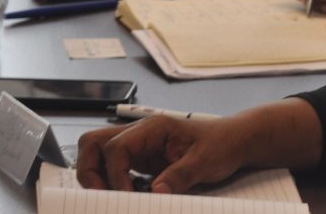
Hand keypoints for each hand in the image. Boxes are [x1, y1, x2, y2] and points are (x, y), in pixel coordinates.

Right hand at [76, 116, 243, 193]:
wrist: (235, 141)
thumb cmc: (222, 143)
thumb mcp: (206, 161)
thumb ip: (180, 176)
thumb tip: (156, 193)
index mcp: (153, 128)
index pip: (116, 148)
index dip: (116, 176)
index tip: (129, 197)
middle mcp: (140, 134)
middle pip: (94, 143)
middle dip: (90, 171)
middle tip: (104, 196)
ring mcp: (139, 147)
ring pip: (99, 154)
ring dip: (97, 176)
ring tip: (112, 198)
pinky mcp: (143, 161)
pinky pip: (115, 169)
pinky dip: (112, 183)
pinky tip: (128, 197)